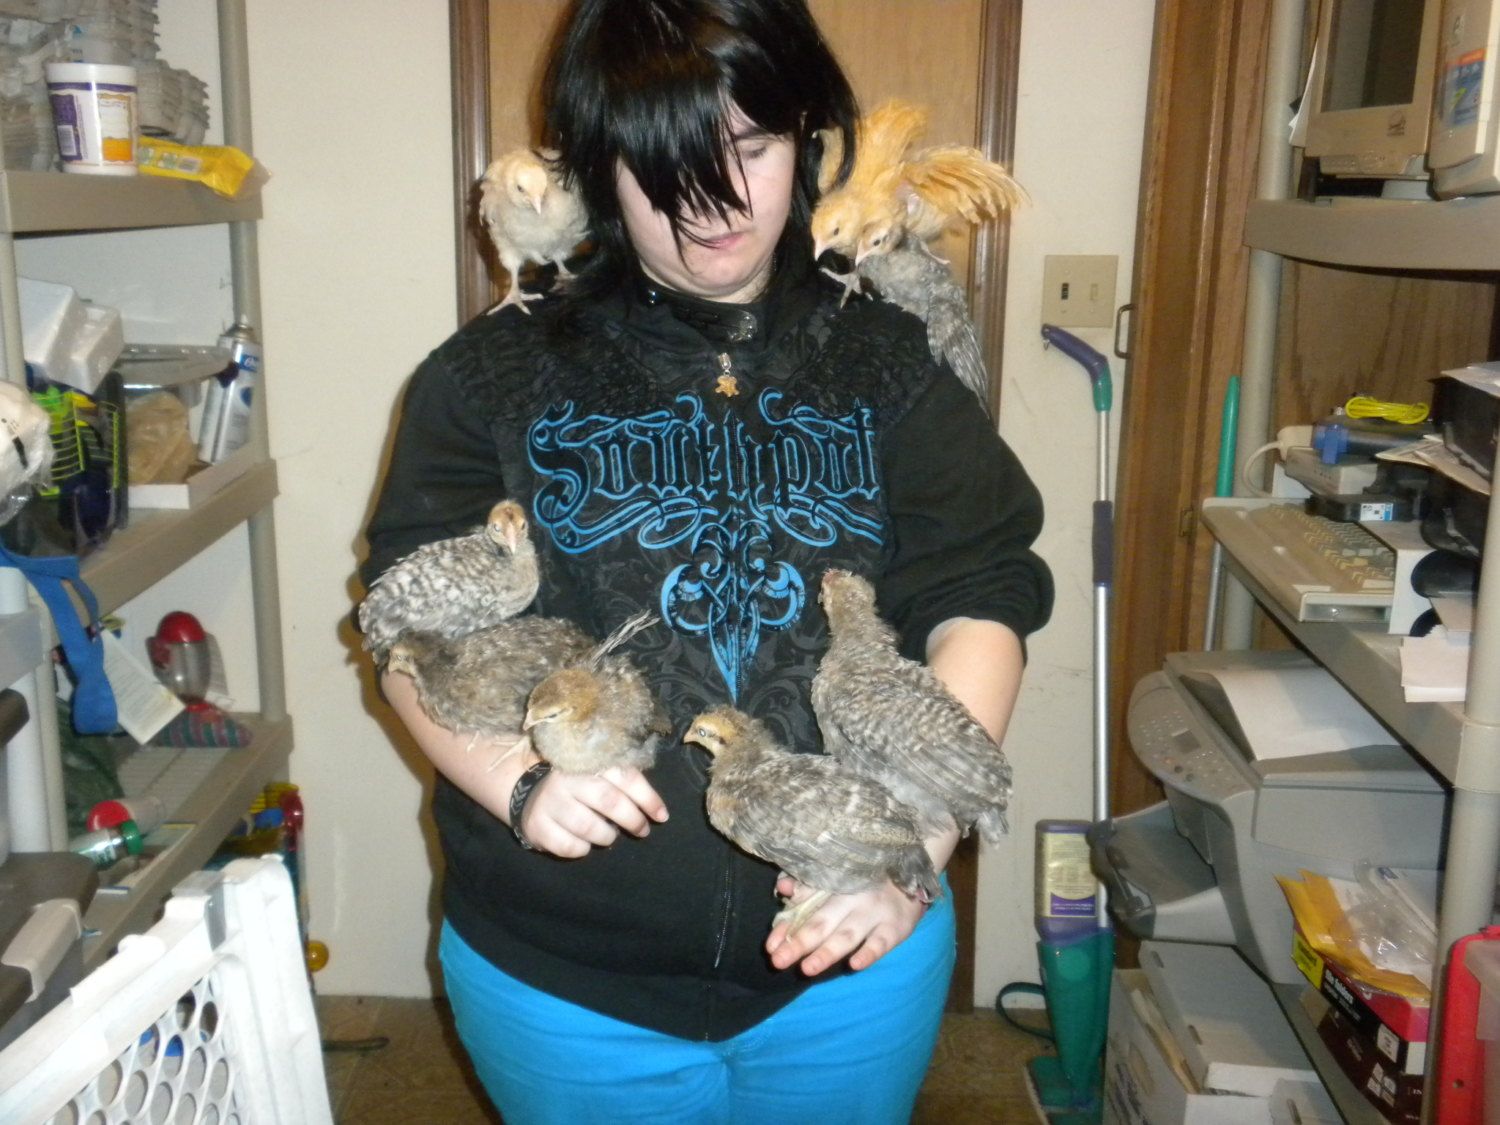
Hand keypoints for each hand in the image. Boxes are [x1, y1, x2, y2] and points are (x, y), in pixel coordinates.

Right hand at [517, 765, 667, 858]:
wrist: (528, 792)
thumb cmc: (578, 785)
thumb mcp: (597, 774)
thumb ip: (623, 784)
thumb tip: (658, 811)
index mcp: (587, 760)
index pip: (624, 776)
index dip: (647, 798)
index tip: (662, 816)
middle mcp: (566, 779)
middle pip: (608, 800)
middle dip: (632, 820)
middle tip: (643, 831)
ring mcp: (549, 802)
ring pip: (588, 827)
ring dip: (606, 836)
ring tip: (610, 836)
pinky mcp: (536, 825)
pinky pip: (568, 846)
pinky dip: (582, 849)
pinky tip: (585, 843)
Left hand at [765, 876, 926, 976]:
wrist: (910, 880)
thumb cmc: (864, 883)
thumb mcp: (837, 880)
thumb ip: (807, 887)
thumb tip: (783, 889)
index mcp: (833, 887)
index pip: (804, 908)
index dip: (787, 927)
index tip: (770, 946)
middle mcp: (852, 899)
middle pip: (822, 923)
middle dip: (799, 943)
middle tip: (778, 961)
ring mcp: (874, 914)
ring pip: (848, 935)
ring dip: (827, 952)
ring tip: (808, 968)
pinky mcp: (895, 928)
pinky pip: (881, 942)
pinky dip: (869, 953)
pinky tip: (855, 964)